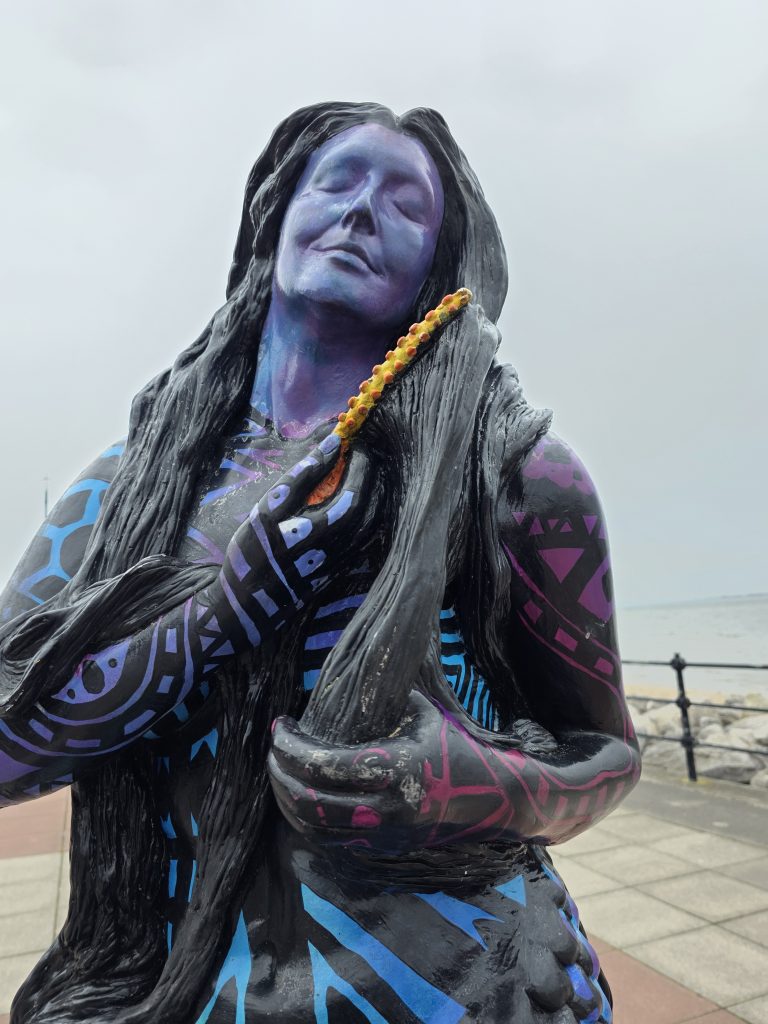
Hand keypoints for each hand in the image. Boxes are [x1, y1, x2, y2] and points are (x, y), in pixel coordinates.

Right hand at [214, 431, 376, 648]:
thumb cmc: (252, 554)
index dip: (361, 463)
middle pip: (372, 504)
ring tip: (355, 474)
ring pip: (372, 522)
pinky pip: (364, 537)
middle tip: (358, 455)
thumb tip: (333, 443)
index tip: (354, 443)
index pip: (360, 486)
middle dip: (369, 476)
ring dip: (370, 495)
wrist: (246, 609)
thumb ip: (303, 475)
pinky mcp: (340, 571)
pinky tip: (350, 504)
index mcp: (328, 527)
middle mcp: (345, 545)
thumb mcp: (269, 509)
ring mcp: (345, 561)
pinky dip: (364, 515)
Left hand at [268, 690, 541, 854]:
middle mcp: (386, 807)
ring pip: (313, 826)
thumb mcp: (425, 713)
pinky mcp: (382, 850)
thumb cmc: (455, 748)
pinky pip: (329, 841)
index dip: (290, 746)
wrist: (492, 800)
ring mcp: (383, 834)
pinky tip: (299, 798)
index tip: (279, 726)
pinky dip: (305, 821)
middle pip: (309, 799)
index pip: (323, 762)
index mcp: (395, 767)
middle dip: (279, 773)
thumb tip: (350, 676)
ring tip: (280, 773)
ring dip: (286, 799)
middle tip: (272, 750)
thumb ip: (386, 697)